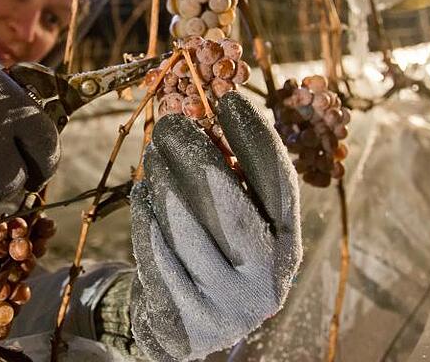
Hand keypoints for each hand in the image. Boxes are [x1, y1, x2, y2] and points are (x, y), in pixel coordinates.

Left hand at [129, 92, 301, 360]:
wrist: (190, 330)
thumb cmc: (216, 260)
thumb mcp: (238, 227)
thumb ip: (234, 183)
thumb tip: (207, 119)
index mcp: (288, 247)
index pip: (277, 184)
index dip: (253, 137)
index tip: (227, 99)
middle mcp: (266, 279)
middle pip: (227, 204)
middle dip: (194, 155)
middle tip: (169, 122)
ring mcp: (225, 303)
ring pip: (185, 227)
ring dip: (163, 181)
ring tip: (152, 155)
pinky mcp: (185, 318)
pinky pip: (157, 253)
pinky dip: (146, 217)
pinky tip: (141, 193)